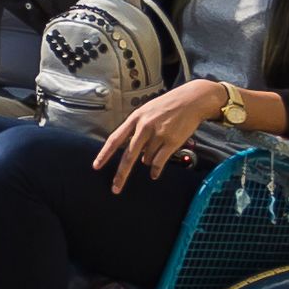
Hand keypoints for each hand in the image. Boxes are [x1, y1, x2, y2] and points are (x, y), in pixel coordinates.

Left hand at [94, 80, 225, 188]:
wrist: (192, 100)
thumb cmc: (169, 106)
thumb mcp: (148, 111)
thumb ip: (138, 129)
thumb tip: (136, 156)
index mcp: (136, 118)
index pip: (116, 139)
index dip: (105, 154)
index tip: (96, 166)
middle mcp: (145, 126)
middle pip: (129, 155)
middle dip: (121, 174)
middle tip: (115, 188)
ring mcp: (158, 134)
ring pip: (146, 159)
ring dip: (148, 160)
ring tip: (158, 148)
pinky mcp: (171, 142)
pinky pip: (159, 162)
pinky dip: (155, 170)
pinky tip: (154, 174)